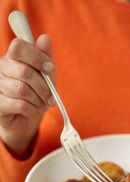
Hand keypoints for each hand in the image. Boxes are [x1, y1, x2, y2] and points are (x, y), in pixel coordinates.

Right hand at [0, 34, 55, 157]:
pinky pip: (19, 104)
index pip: (19, 47)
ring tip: (40, 103)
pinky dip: (32, 109)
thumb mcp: (45, 74)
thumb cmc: (36, 93)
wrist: (25, 119)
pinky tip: (32, 110)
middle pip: (24, 71)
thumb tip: (45, 38)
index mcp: (12, 58)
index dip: (37, 57)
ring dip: (38, 99)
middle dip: (43, 86)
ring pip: (21, 89)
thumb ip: (45, 57)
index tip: (49, 68)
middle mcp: (0, 69)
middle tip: (49, 95)